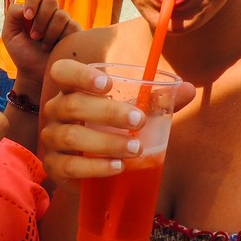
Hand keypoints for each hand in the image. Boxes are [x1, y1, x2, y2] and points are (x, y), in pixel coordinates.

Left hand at [2, 0, 80, 89]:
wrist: (34, 73)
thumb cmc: (22, 53)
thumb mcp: (10, 33)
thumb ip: (12, 14)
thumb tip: (26, 6)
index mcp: (34, 9)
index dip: (33, 0)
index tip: (27, 16)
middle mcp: (50, 13)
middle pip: (51, 0)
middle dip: (40, 19)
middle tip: (34, 36)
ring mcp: (64, 22)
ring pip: (61, 15)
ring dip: (49, 33)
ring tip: (43, 45)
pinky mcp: (75, 33)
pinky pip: (71, 26)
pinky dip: (60, 38)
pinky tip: (55, 48)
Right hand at [40, 59, 195, 188]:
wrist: (92, 169)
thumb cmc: (111, 130)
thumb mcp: (130, 112)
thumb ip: (156, 100)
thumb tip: (189, 89)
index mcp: (72, 89)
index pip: (63, 72)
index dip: (81, 74)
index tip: (109, 84)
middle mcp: (56, 110)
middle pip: (72, 105)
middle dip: (108, 112)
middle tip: (138, 120)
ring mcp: (51, 139)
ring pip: (71, 137)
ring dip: (106, 142)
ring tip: (135, 149)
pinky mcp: (54, 167)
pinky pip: (69, 166)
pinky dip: (95, 167)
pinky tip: (117, 167)